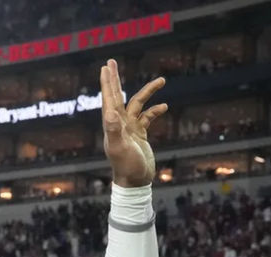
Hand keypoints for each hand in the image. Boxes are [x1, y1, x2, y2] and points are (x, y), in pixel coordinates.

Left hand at [100, 59, 167, 187]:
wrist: (135, 181)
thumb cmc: (126, 167)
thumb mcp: (120, 148)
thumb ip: (114, 130)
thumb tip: (110, 113)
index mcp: (112, 124)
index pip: (109, 98)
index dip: (107, 82)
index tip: (106, 67)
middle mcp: (118, 124)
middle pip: (116, 96)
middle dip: (114, 79)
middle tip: (111, 62)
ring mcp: (129, 128)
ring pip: (138, 104)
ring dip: (148, 92)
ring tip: (162, 80)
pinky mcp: (139, 135)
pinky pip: (147, 118)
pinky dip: (155, 111)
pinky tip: (164, 106)